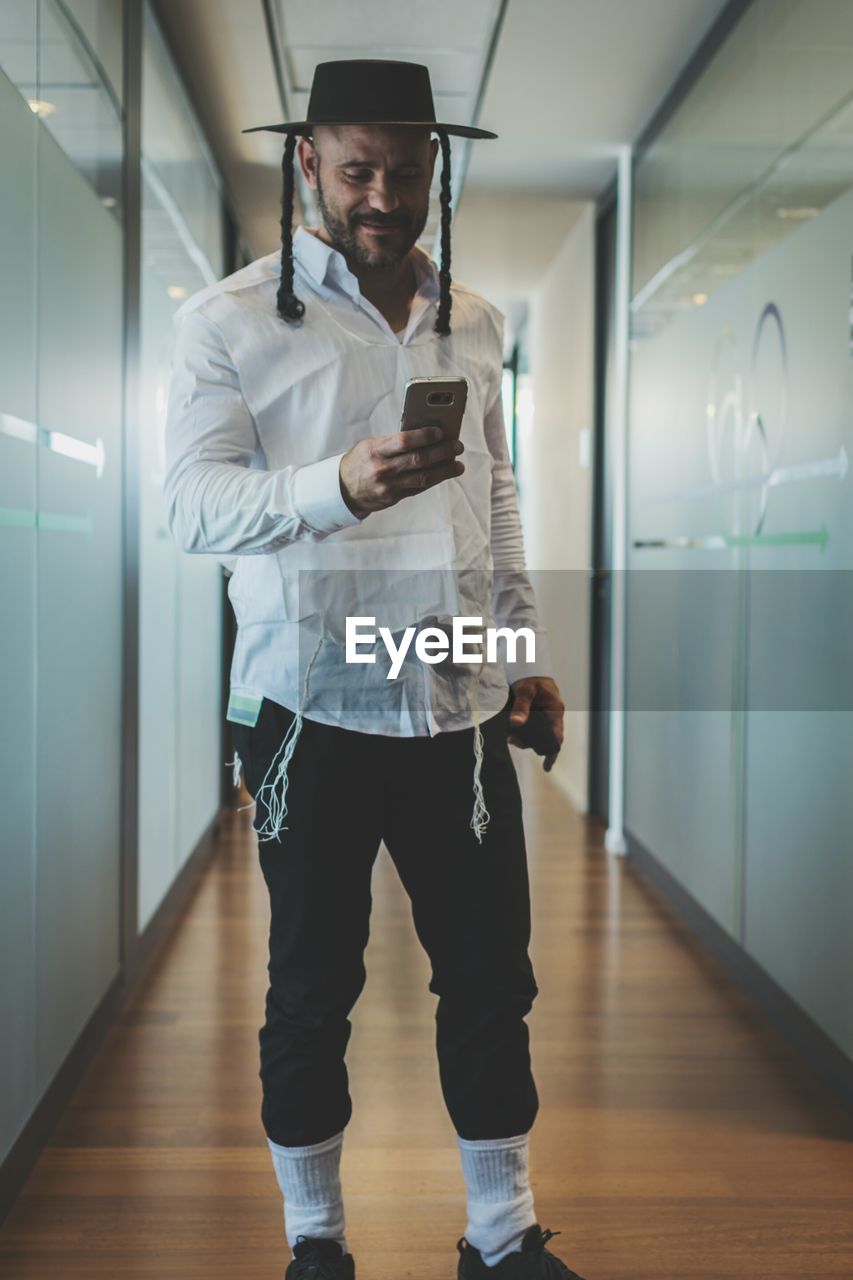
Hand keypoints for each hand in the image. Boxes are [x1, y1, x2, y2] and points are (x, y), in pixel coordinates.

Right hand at [339, 424, 464, 516]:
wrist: (341, 490)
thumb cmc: (360, 461)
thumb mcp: (370, 446)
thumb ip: (393, 442)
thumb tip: (425, 436)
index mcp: (374, 450)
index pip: (404, 441)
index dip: (425, 436)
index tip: (440, 432)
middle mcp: (382, 469)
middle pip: (418, 460)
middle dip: (442, 452)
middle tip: (457, 446)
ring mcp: (389, 486)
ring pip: (423, 477)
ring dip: (444, 470)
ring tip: (458, 464)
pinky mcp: (394, 498)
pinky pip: (419, 488)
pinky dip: (434, 480)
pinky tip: (445, 473)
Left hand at [507, 676, 564, 772]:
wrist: (527, 664)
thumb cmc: (530, 675)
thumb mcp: (525, 690)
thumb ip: (521, 706)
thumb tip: (516, 724)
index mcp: (555, 710)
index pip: (557, 736)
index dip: (553, 752)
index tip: (547, 766)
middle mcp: (550, 715)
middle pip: (544, 738)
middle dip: (529, 744)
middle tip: (513, 742)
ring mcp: (542, 716)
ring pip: (535, 734)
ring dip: (522, 738)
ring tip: (509, 737)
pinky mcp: (533, 715)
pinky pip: (528, 728)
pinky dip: (519, 731)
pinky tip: (509, 732)